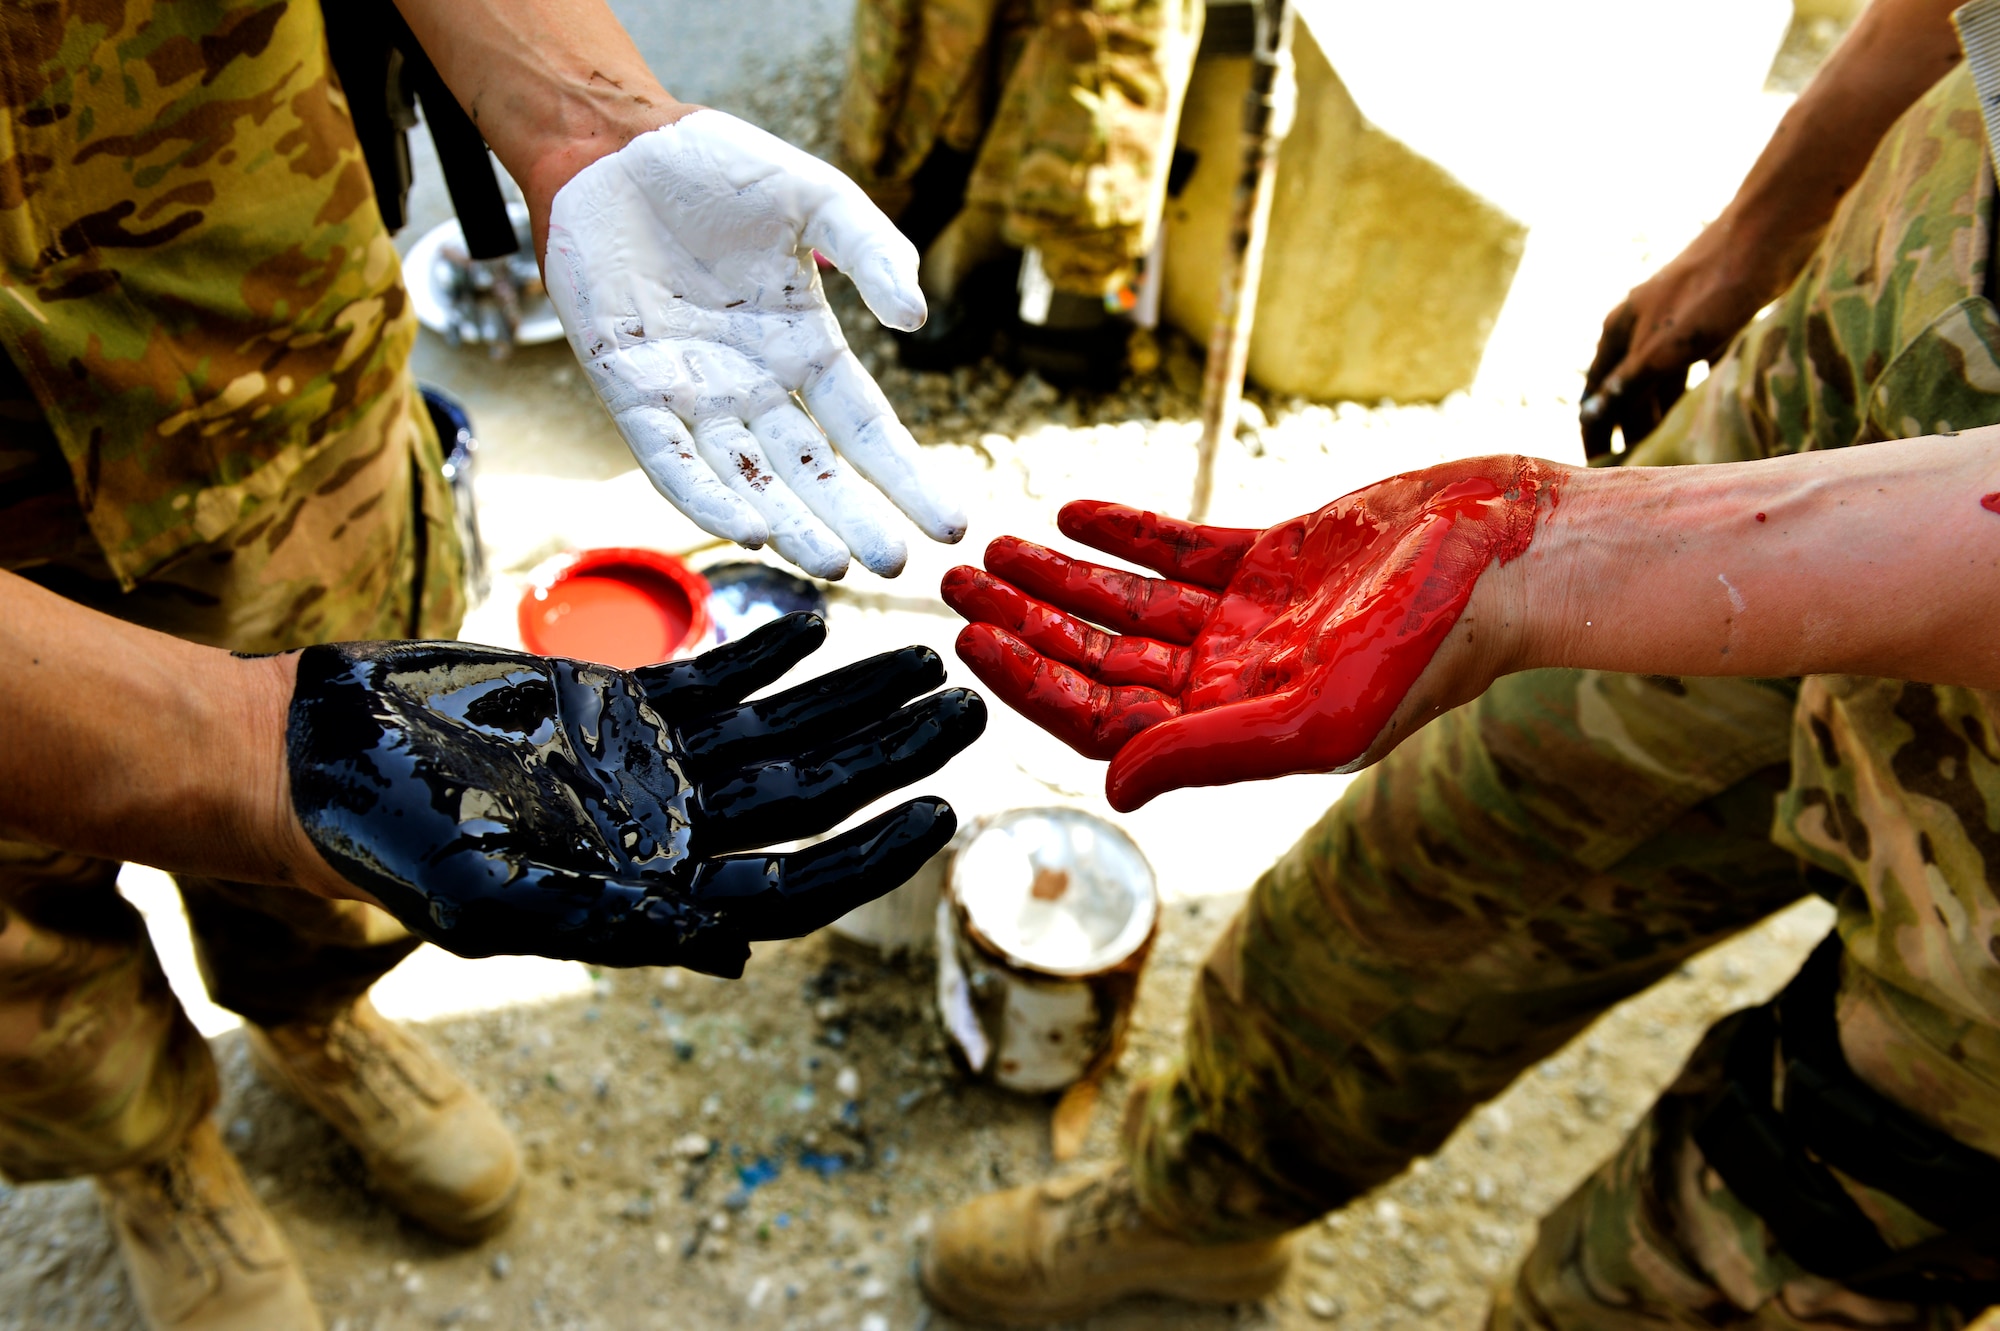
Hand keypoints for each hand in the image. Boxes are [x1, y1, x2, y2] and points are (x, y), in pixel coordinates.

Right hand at [285, 613, 984, 974]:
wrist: (320, 756)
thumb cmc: (393, 843)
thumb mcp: (497, 903)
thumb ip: (617, 925)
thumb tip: (740, 953)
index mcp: (654, 888)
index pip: (795, 880)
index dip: (872, 854)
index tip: (942, 812)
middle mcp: (670, 828)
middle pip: (811, 794)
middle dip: (893, 756)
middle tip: (971, 708)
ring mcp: (650, 762)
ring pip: (780, 729)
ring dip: (854, 696)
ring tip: (930, 659)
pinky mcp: (619, 702)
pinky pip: (715, 675)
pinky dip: (767, 650)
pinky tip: (821, 623)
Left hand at [543, 110, 965, 579]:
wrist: (612, 144)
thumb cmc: (715, 166)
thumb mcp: (817, 199)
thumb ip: (873, 251)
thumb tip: (915, 320)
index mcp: (804, 347)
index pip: (865, 429)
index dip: (906, 478)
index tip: (949, 524)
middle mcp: (754, 385)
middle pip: (813, 471)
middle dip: (854, 520)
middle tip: (892, 565)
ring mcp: (693, 394)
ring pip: (749, 478)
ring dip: (789, 525)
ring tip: (833, 564)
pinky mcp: (631, 390)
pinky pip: (671, 459)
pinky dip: (707, 495)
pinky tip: (748, 528)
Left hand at [941, 460, 1558, 810]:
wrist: (1513, 557)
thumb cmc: (1431, 647)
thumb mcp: (1314, 716)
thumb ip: (1207, 752)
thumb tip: (1114, 790)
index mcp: (1237, 731)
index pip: (1106, 720)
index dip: (1032, 684)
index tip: (969, 643)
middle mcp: (1233, 682)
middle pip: (1101, 659)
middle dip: (1025, 624)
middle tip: (954, 583)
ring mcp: (1251, 620)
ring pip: (1127, 603)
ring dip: (1060, 576)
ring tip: (992, 546)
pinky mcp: (1272, 559)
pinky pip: (1178, 551)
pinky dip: (1125, 531)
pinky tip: (1070, 510)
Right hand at [1579, 225, 1793, 458]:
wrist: (1768, 233)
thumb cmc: (1712, 291)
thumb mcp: (1666, 347)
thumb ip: (1629, 383)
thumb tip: (1592, 416)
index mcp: (1619, 330)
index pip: (1595, 393)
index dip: (1594, 430)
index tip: (1599, 467)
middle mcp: (1640, 326)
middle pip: (1626, 388)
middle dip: (1630, 426)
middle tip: (1640, 468)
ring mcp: (1675, 321)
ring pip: (1660, 378)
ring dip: (1661, 412)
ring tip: (1670, 448)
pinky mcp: (1711, 318)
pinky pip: (1693, 366)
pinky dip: (1693, 390)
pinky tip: (1706, 410)